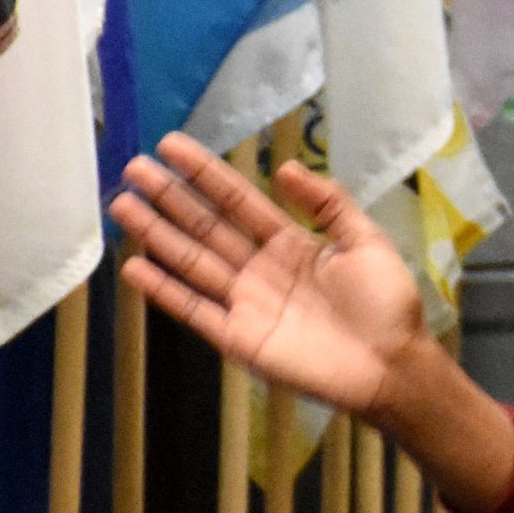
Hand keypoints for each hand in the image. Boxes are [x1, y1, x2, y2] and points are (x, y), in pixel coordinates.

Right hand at [111, 134, 426, 418]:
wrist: (392, 365)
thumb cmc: (385, 303)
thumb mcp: (365, 241)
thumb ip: (328, 203)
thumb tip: (285, 167)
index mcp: (290, 243)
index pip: (238, 200)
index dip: (205, 174)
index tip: (171, 147)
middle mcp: (259, 268)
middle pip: (206, 226)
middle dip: (170, 197)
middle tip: (133, 168)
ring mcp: (245, 303)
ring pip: (191, 261)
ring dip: (157, 234)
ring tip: (122, 205)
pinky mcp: (239, 338)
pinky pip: (195, 310)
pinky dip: (164, 290)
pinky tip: (135, 267)